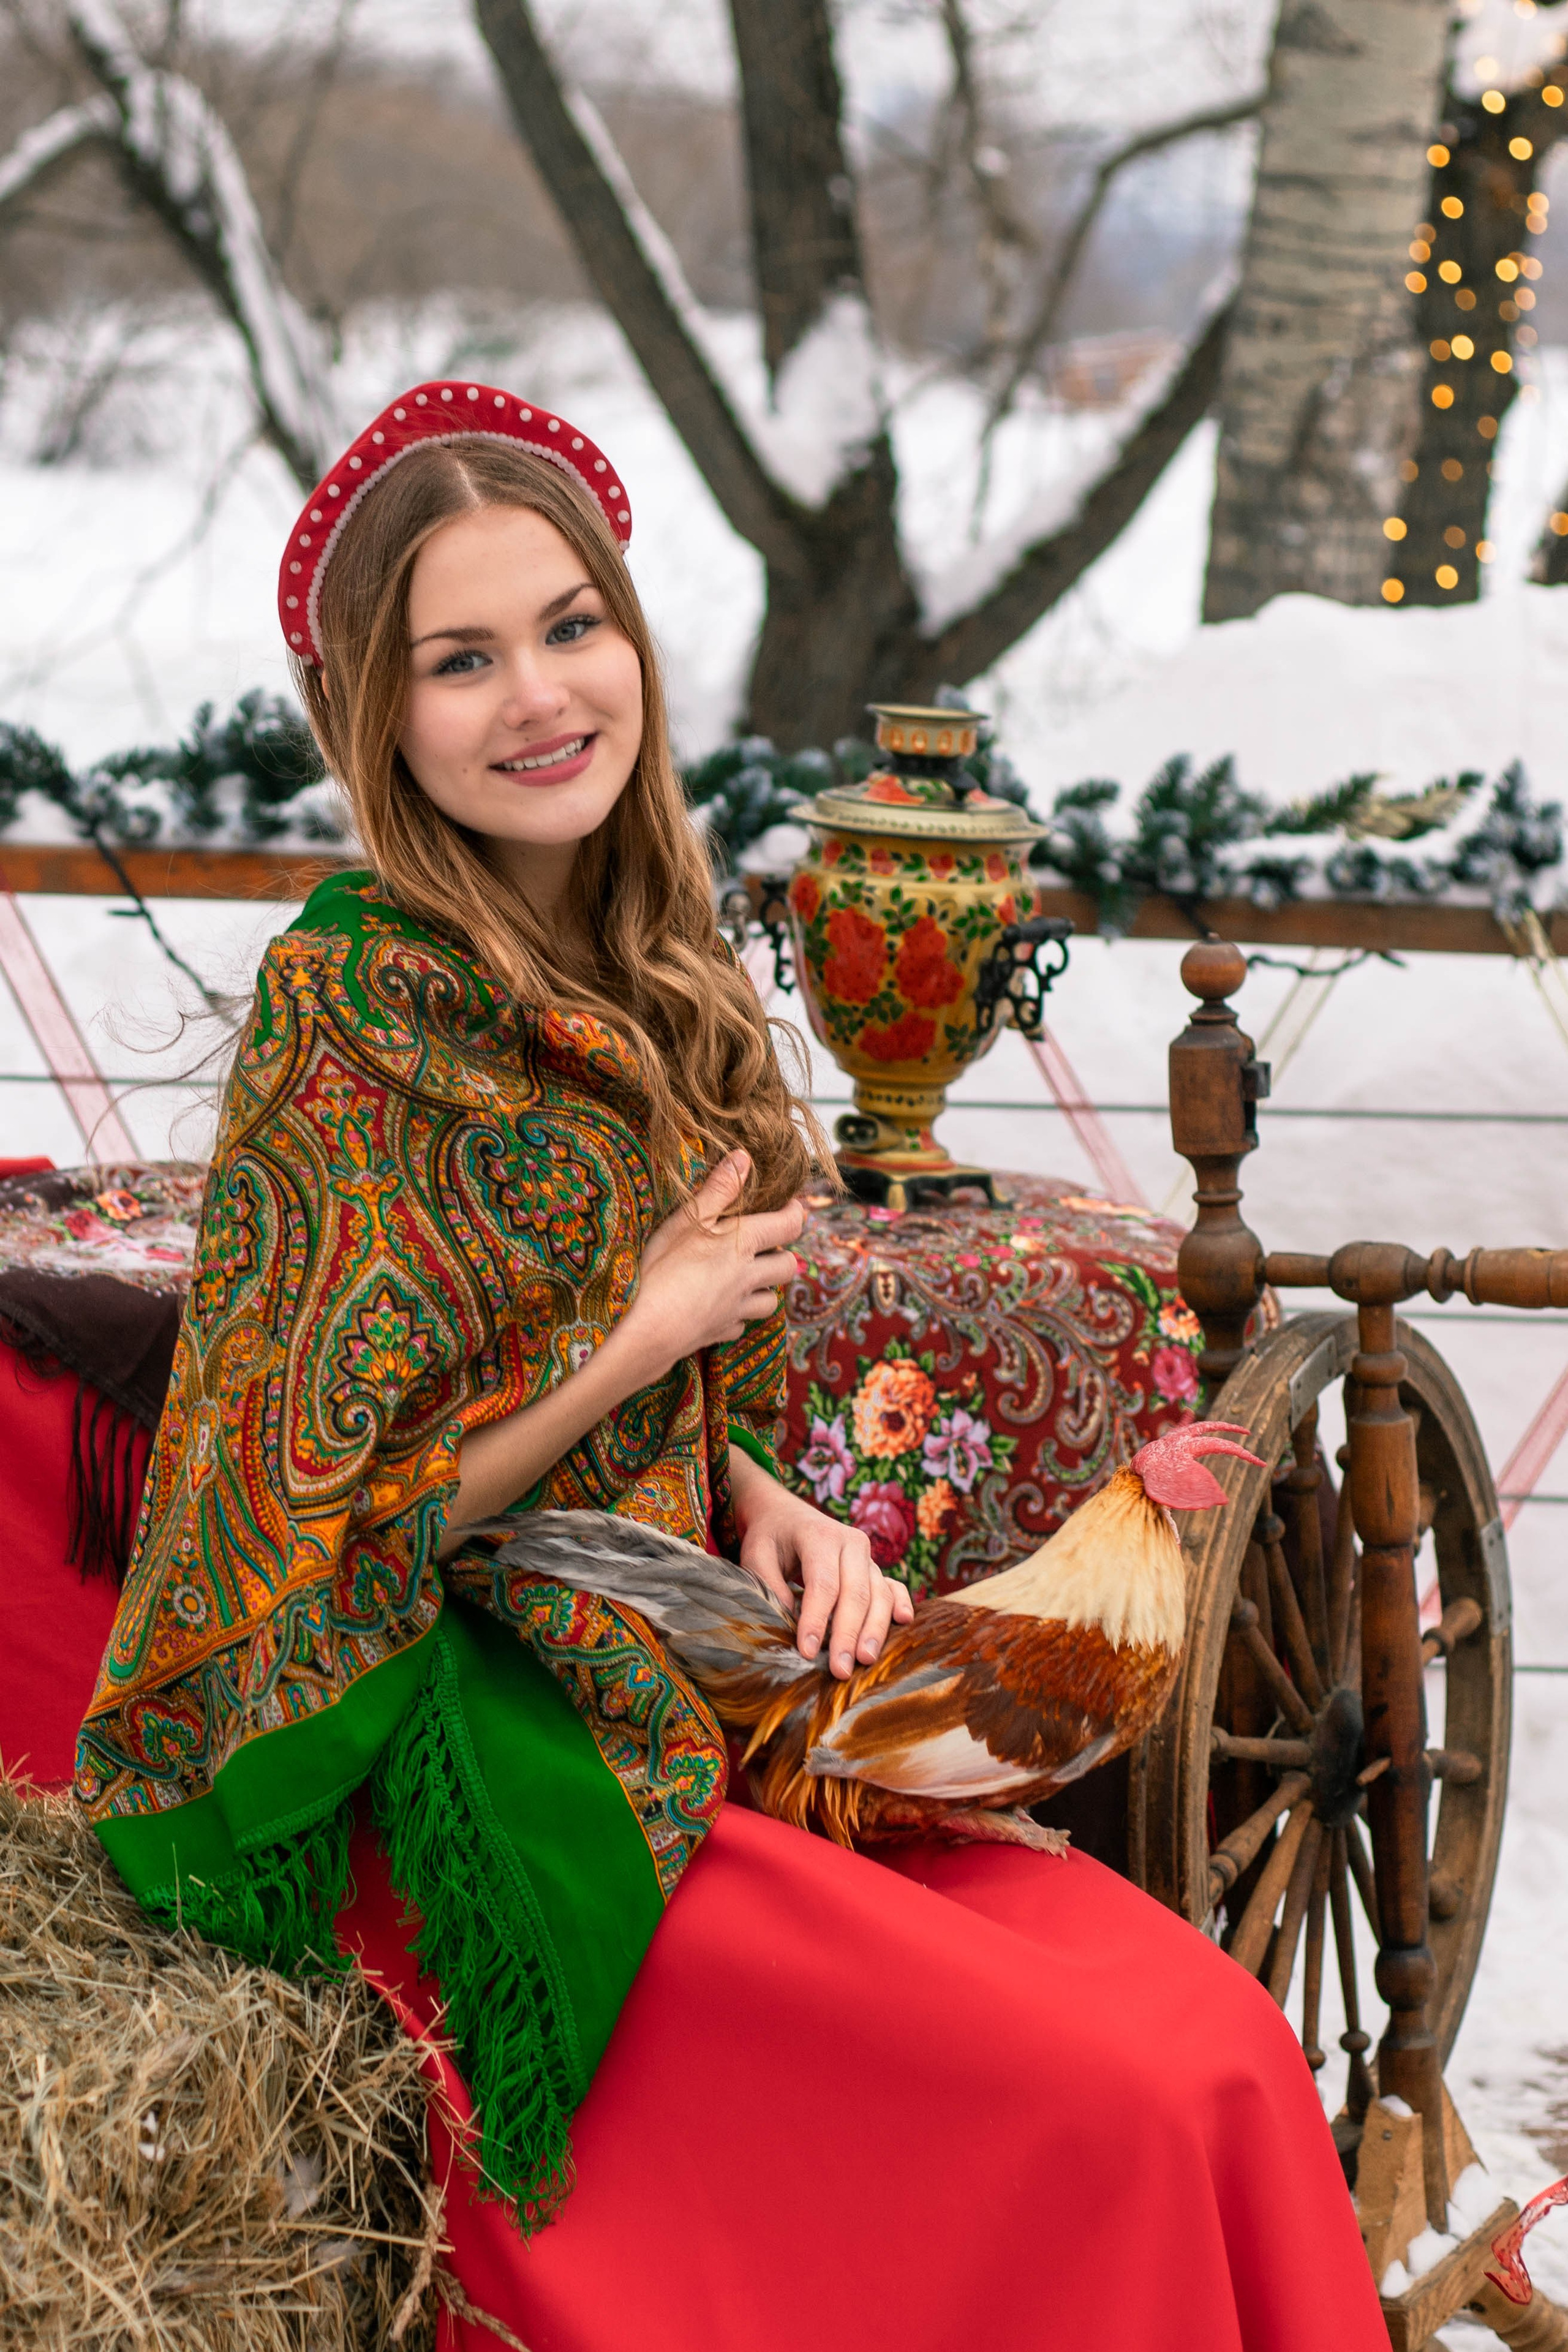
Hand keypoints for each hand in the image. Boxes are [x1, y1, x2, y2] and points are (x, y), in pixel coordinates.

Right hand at [624, 1152, 803, 1381]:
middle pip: (788, 1266)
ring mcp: (736, 1308)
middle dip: (783, 1253)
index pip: (790, 1226)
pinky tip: (720, 1307)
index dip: (796, 1213)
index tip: (791, 1205)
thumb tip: (744, 1158)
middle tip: (766, 1243)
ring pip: (771, 1300)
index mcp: (743, 1244)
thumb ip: (718, 1189)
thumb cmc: (661, 1269)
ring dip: (766, 1287)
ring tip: (747, 1276)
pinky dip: (737, 1314)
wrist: (645, 1330)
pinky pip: (741, 1322)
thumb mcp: (686, 1219)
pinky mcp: (721, 1332)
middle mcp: (748, 1278)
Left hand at [729, 1447, 915, 1679]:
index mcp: (819, 1535)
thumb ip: (770, 1585)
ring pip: (879, 1594)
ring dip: (874, 1629)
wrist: (786, 1515)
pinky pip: (894, 1586)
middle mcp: (850, 1542)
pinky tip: (903, 1622)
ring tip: (865, 1659)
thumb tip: (790, 1619)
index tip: (807, 1652)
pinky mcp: (875, 1568)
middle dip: (848, 1634)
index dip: (816, 1619)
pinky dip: (900, 1603)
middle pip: (856, 1593)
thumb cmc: (770, 1538)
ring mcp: (867, 1556)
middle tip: (841, 1669)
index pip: (823, 1583)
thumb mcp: (756, 1555)